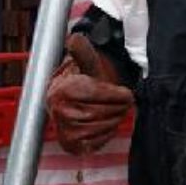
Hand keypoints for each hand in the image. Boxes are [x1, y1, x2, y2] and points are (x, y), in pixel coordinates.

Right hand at [46, 33, 133, 154]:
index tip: (127, 94)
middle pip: (101, 113)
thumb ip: (83, 51)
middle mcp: (59, 111)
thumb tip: (74, 39)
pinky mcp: (70, 145)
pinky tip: (106, 124)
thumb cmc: (84, 80)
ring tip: (116, 112)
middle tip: (124, 103)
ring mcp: (63, 130)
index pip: (98, 95)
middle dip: (118, 108)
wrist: (71, 97)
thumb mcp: (87, 63)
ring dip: (114, 120)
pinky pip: (96, 143)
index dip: (117, 95)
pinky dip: (106, 134)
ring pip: (101, 128)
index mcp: (63, 90)